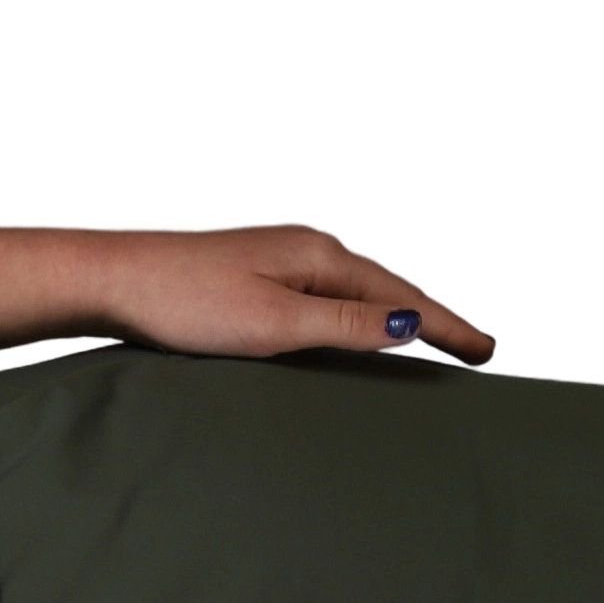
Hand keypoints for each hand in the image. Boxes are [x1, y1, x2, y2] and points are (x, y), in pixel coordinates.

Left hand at [98, 222, 504, 365]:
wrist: (113, 278)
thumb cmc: (185, 303)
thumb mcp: (272, 322)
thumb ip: (343, 324)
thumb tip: (410, 325)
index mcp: (323, 257)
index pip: (405, 298)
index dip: (449, 329)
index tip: (490, 356)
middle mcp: (310, 247)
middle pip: (391, 287)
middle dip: (437, 320)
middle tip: (480, 352)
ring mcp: (284, 256)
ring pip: (362, 287)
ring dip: (402, 314)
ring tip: (437, 339)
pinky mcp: (259, 271)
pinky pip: (332, 290)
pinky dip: (363, 309)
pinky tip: (361, 322)